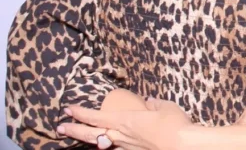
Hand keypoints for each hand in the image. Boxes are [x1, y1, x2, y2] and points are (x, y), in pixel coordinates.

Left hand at [59, 98, 191, 149]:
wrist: (182, 145)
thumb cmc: (174, 124)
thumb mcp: (165, 107)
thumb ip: (154, 104)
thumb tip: (149, 102)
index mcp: (125, 120)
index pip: (96, 116)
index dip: (80, 113)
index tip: (68, 109)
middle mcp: (121, 134)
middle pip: (91, 133)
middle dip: (74, 129)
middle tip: (60, 127)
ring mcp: (126, 146)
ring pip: (100, 143)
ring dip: (86, 139)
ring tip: (74, 136)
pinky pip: (116, 148)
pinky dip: (108, 145)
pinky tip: (107, 143)